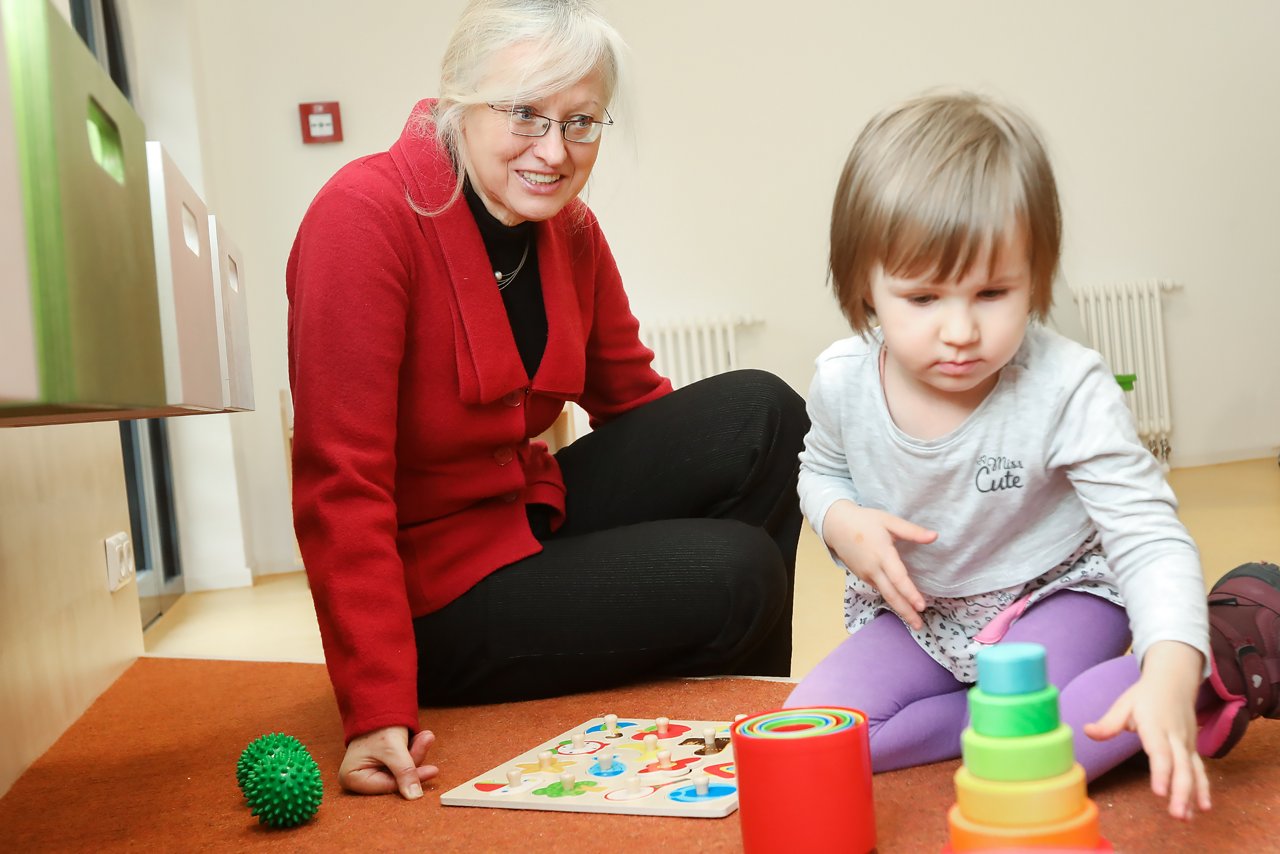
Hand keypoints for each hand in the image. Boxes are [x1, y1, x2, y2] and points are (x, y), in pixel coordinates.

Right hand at [339, 725, 439, 798]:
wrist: (375, 705)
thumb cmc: (377, 726)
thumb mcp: (392, 749)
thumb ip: (405, 772)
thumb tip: (415, 797)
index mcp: (353, 779)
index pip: (388, 786)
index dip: (411, 779)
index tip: (433, 770)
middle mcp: (359, 779)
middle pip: (396, 780)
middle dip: (414, 760)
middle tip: (428, 740)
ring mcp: (370, 772)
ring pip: (401, 772)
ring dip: (415, 753)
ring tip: (425, 736)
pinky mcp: (381, 766)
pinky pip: (401, 765)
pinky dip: (411, 751)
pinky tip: (419, 738)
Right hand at [822, 500, 936, 629]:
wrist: (836, 525)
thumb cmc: (864, 520)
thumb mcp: (889, 521)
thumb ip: (912, 531)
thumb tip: (935, 536)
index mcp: (882, 554)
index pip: (898, 578)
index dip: (910, 593)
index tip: (922, 606)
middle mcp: (873, 569)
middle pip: (891, 595)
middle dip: (905, 612)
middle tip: (919, 626)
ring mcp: (866, 574)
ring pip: (885, 595)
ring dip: (899, 608)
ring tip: (913, 619)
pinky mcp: (862, 576)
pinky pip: (879, 589)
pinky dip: (891, 598)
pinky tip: (899, 603)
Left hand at [1083, 641, 1209, 819]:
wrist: (1174, 682)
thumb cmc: (1145, 695)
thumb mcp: (1124, 704)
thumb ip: (1108, 723)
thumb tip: (1087, 731)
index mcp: (1156, 725)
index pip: (1161, 753)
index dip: (1162, 773)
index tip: (1160, 793)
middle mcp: (1175, 737)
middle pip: (1181, 767)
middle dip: (1180, 792)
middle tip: (1176, 814)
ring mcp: (1187, 744)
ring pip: (1193, 772)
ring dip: (1192, 796)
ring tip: (1186, 817)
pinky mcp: (1192, 749)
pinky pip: (1199, 771)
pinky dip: (1201, 789)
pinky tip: (1202, 808)